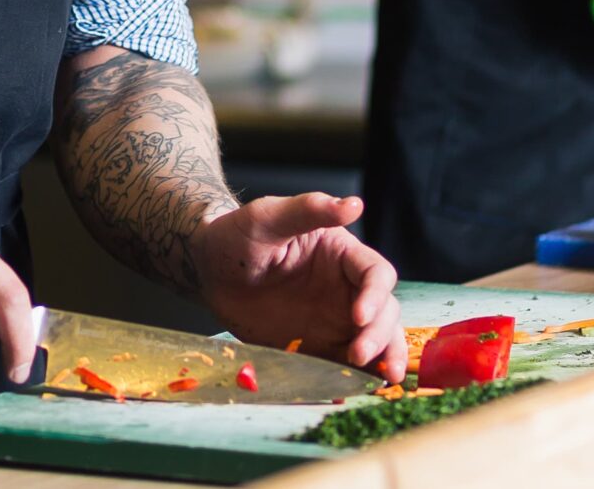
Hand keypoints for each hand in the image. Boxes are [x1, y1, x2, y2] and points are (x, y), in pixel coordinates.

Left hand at [188, 193, 399, 372]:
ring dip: (385, 358)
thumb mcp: (268, 217)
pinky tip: (360, 389)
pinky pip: (345, 363)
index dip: (375, 296)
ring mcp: (334, 319)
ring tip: (384, 379)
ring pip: (376, 339)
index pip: (376, 274)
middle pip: (384, 311)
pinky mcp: (318, 345)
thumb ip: (310, 209)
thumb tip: (354, 204)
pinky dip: (357, 377)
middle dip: (380, 334)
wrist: (208, 269)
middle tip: (359, 353)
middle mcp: (345, 288)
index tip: (357, 316)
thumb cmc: (237, 234)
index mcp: (341, 255)